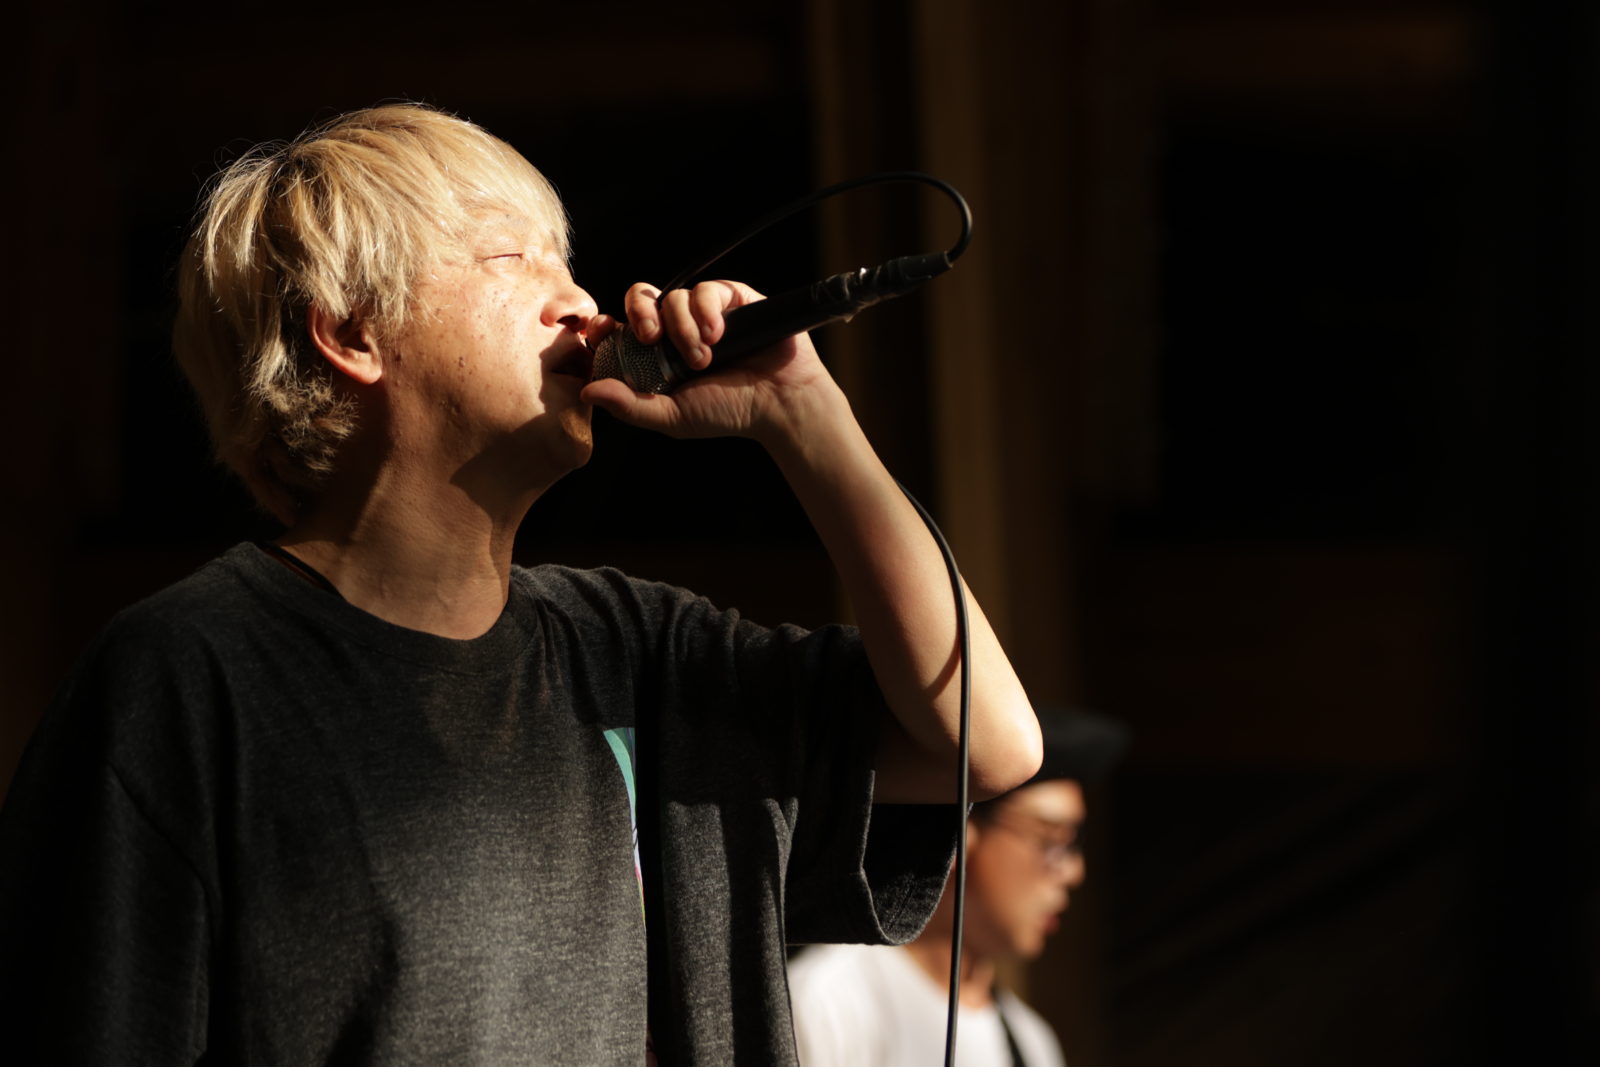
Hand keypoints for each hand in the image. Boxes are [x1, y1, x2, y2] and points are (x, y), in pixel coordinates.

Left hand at [580, 280, 836, 442]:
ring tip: (703, 358)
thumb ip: (629, 406)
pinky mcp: (732, 298)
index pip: (620, 327)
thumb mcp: (671, 416)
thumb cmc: (728, 412)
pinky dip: (705, 311)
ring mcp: (704, 311)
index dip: (607, 325)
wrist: (779, 403)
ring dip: (682, 327)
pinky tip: (717, 336)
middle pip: (640, 298)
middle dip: (639, 313)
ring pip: (673, 295)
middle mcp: (677, 328)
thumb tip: (586, 391)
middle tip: (650, 339)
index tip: (603, 332)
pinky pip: (705, 289)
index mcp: (656, 354)